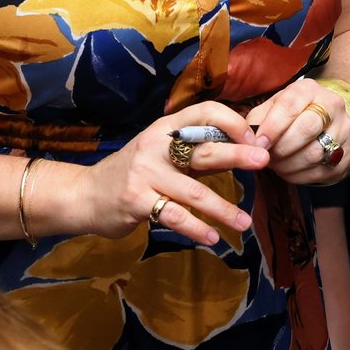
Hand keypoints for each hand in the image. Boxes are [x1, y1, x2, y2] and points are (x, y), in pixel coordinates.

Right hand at [70, 105, 260, 245]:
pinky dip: (196, 228)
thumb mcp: (161, 152)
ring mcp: (145, 173)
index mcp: (166, 127)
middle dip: (237, 154)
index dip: (232, 122)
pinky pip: (174, 215)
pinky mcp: (137, 201)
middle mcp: (155, 145)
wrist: (85, 194)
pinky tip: (212, 237)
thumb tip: (244, 148)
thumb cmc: (133, 172)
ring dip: (223, 208)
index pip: (204, 112)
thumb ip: (195, 149)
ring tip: (244, 221)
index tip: (254, 138)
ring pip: (193, 191)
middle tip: (264, 161)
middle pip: (203, 149)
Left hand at [250, 77, 349, 184]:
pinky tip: (288, 171)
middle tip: (266, 156)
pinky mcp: (348, 154)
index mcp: (309, 90)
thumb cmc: (293, 113)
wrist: (328, 120)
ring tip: (275, 165)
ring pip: (315, 153)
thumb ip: (258, 120)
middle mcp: (332, 106)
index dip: (272, 127)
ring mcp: (344, 130)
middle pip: (307, 128)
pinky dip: (299, 176)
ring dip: (288, 165)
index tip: (259, 143)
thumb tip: (247, 141)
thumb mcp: (274, 107)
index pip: (291, 105)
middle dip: (281, 147)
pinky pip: (321, 171)